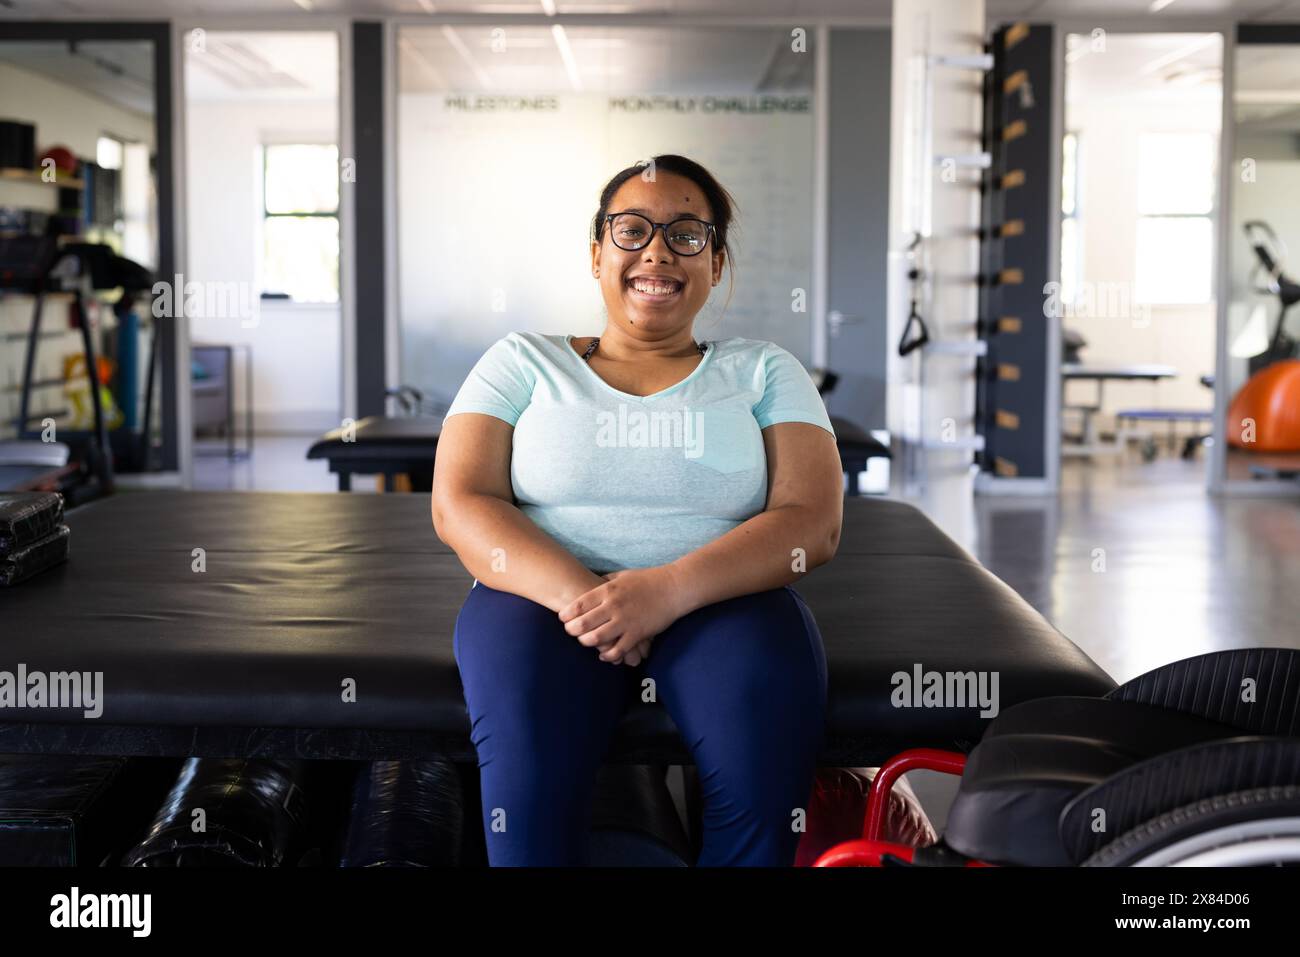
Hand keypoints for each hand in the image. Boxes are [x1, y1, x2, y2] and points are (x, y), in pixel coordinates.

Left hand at [557, 566, 685, 663]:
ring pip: (596, 639)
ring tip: (586, 642)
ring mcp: (625, 621)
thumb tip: (590, 585)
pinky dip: (607, 656)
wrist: (674, 588)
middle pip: (582, 624)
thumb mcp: (622, 576)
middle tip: (571, 632)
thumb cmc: (648, 580)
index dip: (566, 614)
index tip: (563, 618)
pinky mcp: (637, 634)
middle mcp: (613, 606)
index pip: (578, 605)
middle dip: (571, 631)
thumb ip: (605, 582)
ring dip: (587, 643)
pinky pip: (617, 650)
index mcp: (608, 591)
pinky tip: (605, 655)